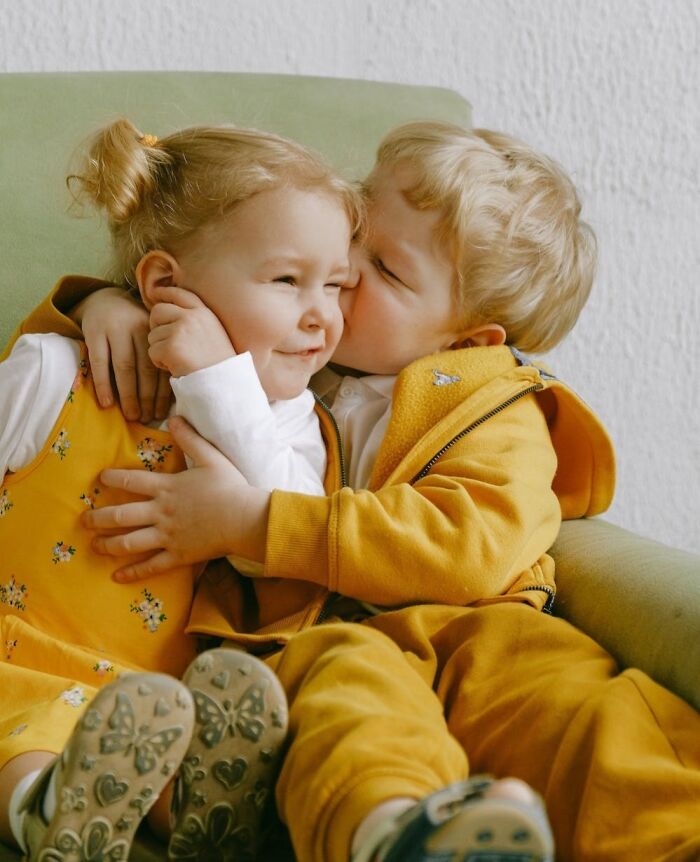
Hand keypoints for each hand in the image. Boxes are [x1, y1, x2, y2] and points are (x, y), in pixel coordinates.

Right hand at [76, 287, 171, 421]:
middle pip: (144, 368)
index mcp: (155, 332)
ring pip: (124, 367)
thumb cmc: (132, 327)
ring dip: (128, 395)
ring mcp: (114, 329)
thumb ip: (157, 357)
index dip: (162, 392)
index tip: (161, 413)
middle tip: (146, 418)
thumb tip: (165, 399)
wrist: (104, 300)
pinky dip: (103, 384)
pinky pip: (99, 362)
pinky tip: (107, 403)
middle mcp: (137, 328)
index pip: (160, 366)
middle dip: (146, 397)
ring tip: (131, 415)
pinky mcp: (94, 332)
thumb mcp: (148, 336)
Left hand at [82, 417, 269, 581]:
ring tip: (94, 546)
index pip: (131, 480)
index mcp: (167, 488)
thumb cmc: (231, 487)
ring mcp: (167, 536)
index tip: (100, 478)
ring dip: (108, 544)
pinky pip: (150, 566)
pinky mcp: (177, 555)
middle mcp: (160, 512)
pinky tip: (118, 577)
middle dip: (98, 518)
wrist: (245, 519)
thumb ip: (191, 439)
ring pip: (129, 543)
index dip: (112, 477)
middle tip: (84, 520)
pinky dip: (133, 573)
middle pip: (120, 515)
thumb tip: (175, 418)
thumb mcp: (212, 457)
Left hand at [147, 286, 235, 377]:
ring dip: (160, 349)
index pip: (180, 294)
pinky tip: (175, 367)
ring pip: (153, 335)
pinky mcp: (171, 347)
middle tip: (164, 341)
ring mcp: (181, 330)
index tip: (154, 293)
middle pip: (158, 311)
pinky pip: (152, 351)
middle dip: (155, 326)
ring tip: (178, 360)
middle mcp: (192, 317)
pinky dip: (159, 362)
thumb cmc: (218, 364)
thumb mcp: (214, 333)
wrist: (224, 383)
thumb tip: (170, 313)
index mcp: (205, 313)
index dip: (165, 292)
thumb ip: (196, 321)